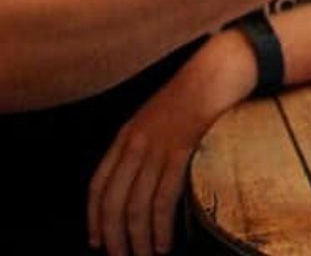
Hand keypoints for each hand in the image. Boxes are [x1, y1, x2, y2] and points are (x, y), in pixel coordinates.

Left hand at [87, 34, 251, 255]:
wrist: (216, 72)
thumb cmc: (192, 94)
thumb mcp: (156, 117)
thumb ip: (143, 145)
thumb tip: (140, 180)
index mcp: (125, 136)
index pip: (98, 185)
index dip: (94, 217)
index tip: (97, 241)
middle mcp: (135, 144)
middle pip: (114, 201)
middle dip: (114, 236)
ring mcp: (157, 148)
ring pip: (136, 204)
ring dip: (138, 238)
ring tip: (146, 255)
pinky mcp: (181, 151)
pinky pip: (163, 197)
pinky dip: (160, 226)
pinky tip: (164, 242)